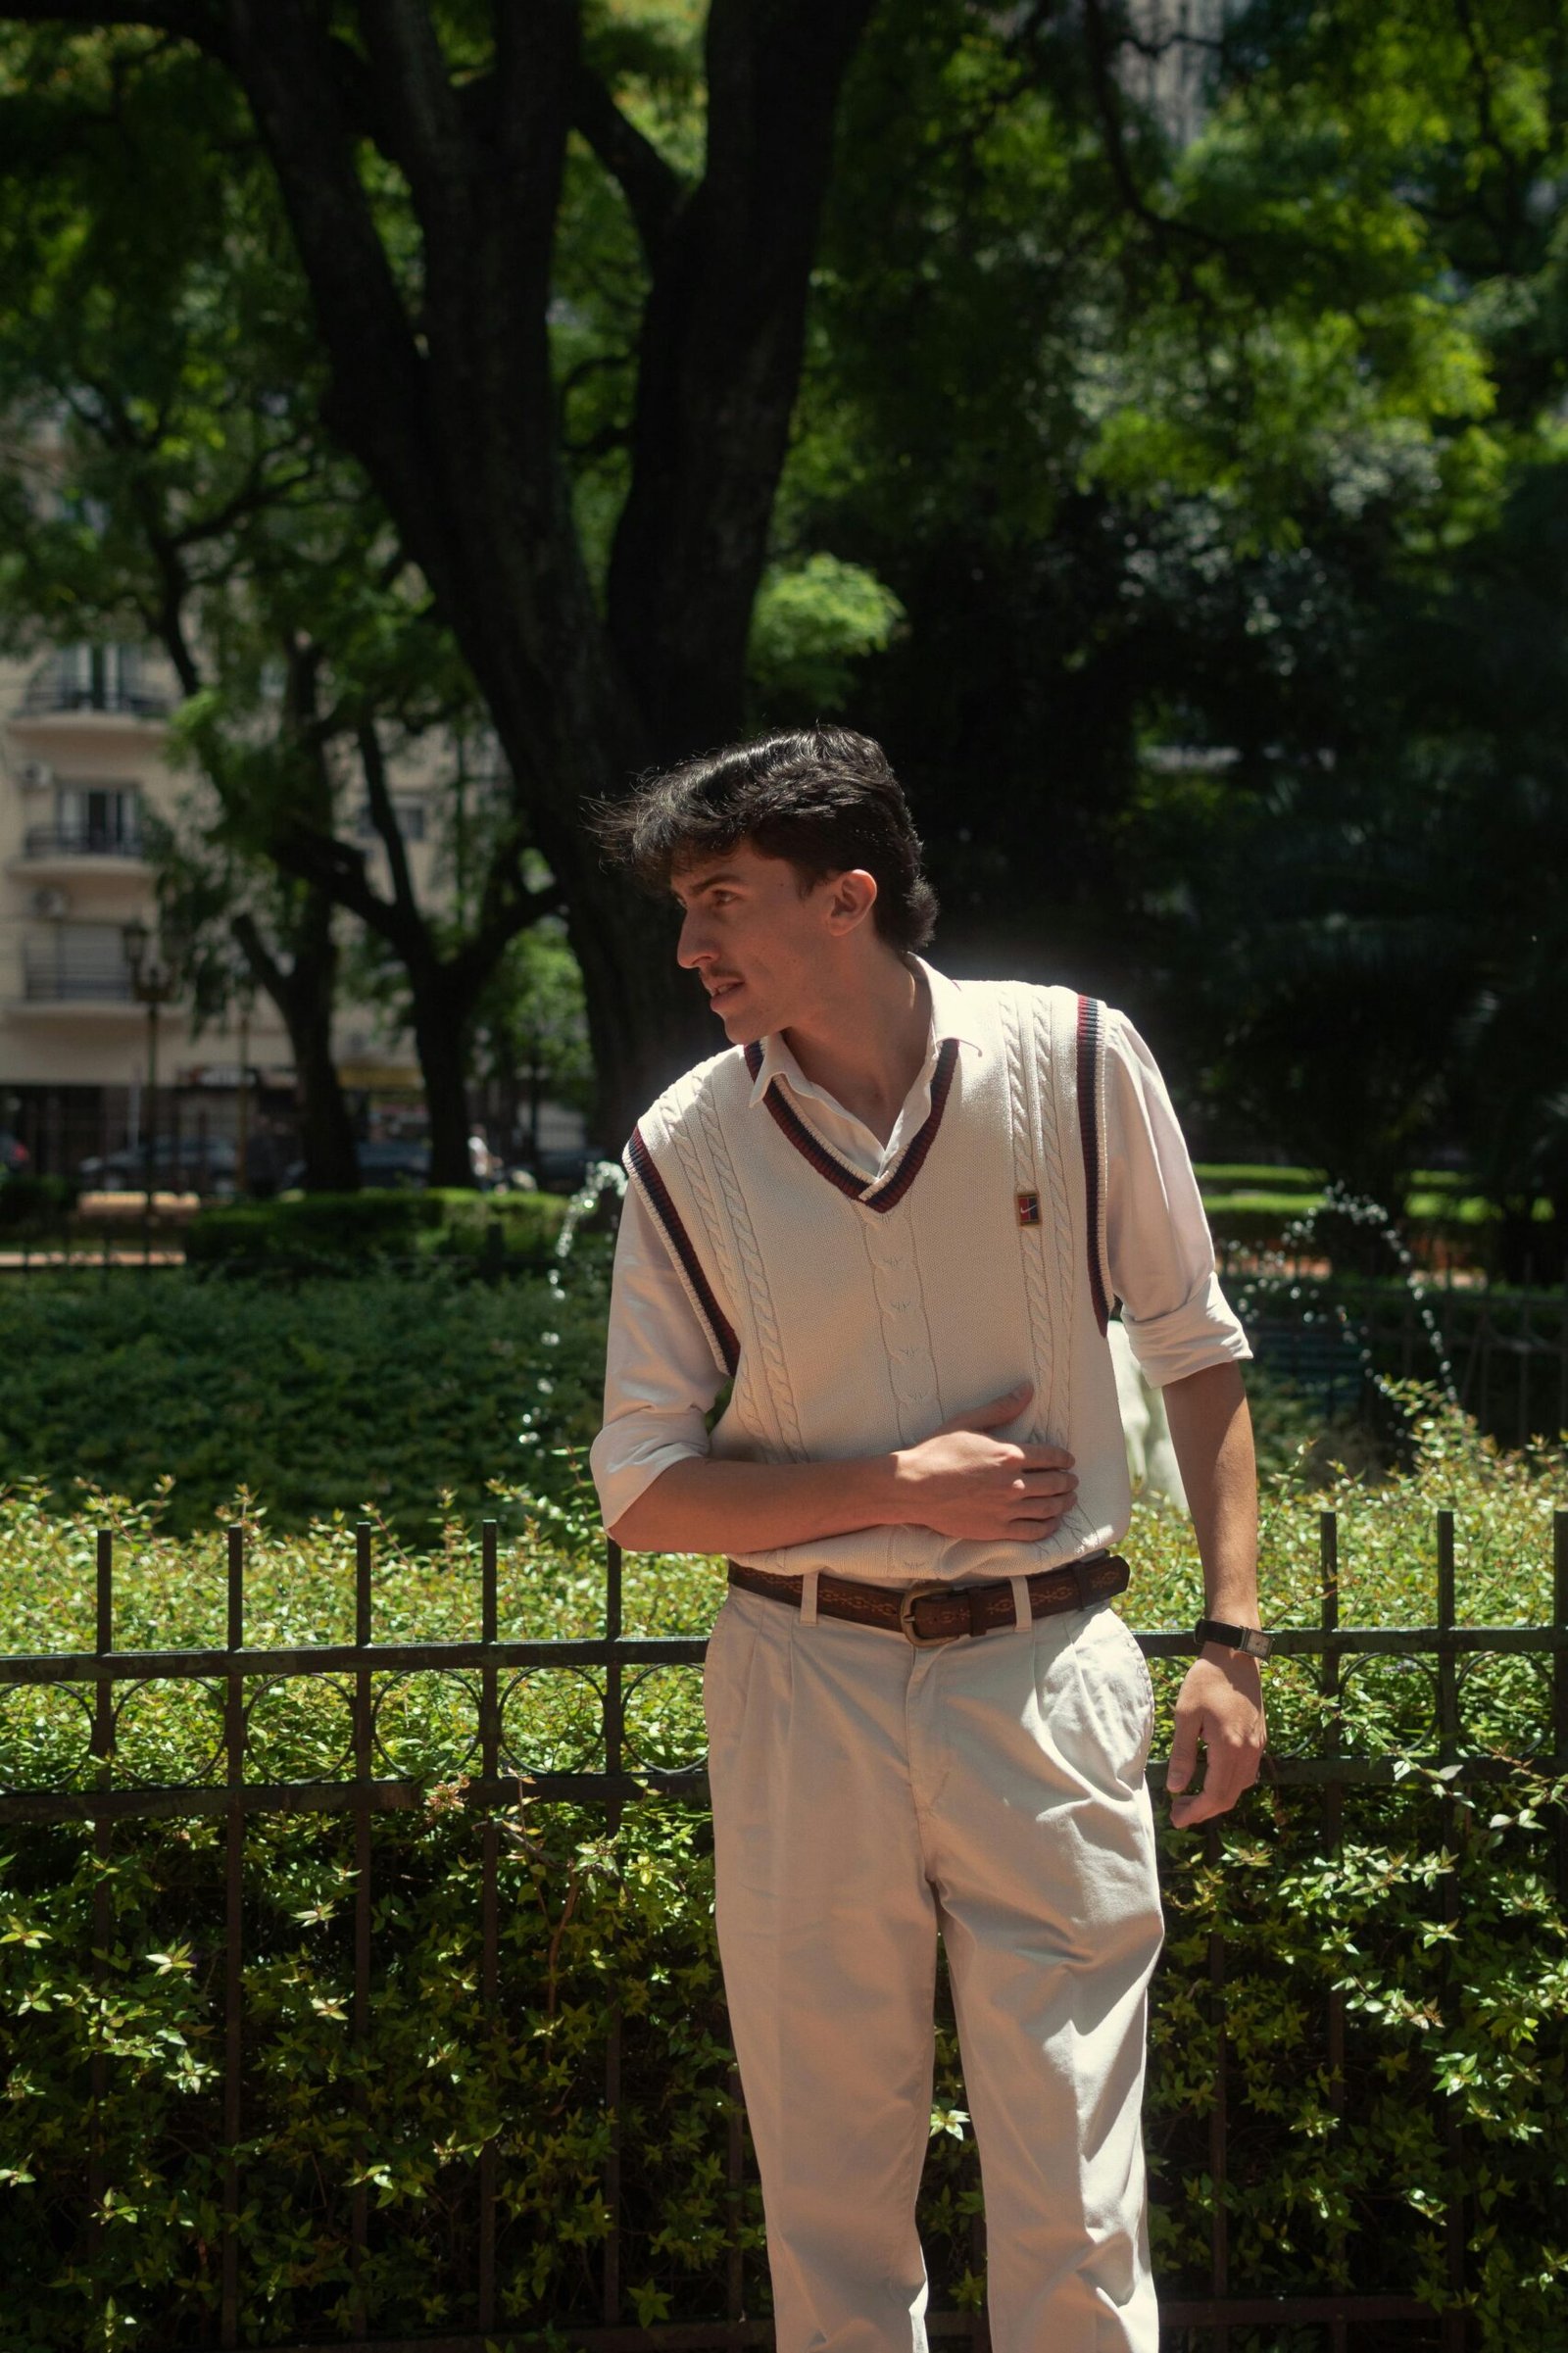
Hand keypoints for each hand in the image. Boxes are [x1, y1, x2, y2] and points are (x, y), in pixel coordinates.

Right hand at [891, 1381, 1076, 1541]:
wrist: (913, 1487)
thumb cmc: (937, 1451)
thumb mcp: (969, 1422)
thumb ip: (1002, 1408)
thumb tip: (1027, 1390)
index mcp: (1009, 1456)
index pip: (1051, 1457)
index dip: (1065, 1459)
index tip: (1069, 1461)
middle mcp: (1013, 1484)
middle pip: (1055, 1484)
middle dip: (1068, 1482)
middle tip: (1072, 1481)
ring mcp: (1006, 1509)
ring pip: (1049, 1509)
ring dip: (1064, 1503)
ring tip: (1068, 1500)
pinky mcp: (997, 1530)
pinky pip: (1033, 1532)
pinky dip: (1048, 1527)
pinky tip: (1051, 1522)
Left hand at [1166, 1648, 1265, 1827]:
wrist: (1236, 1657)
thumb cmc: (1207, 1681)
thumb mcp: (1186, 1715)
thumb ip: (1182, 1754)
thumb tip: (1175, 1788)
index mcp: (1230, 1747)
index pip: (1215, 1794)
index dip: (1196, 1812)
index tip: (1177, 1819)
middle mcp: (1249, 1752)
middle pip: (1229, 1797)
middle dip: (1204, 1811)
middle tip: (1179, 1813)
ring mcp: (1258, 1746)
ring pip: (1240, 1787)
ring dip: (1217, 1799)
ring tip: (1190, 1799)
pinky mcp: (1260, 1739)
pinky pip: (1247, 1774)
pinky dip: (1229, 1785)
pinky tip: (1211, 1779)